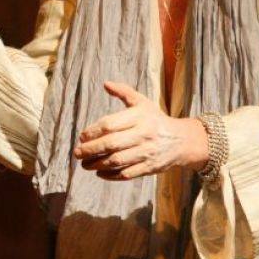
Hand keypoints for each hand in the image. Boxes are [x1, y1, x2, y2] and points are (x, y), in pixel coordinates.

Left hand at [74, 81, 208, 179]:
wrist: (181, 140)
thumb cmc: (155, 119)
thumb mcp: (142, 102)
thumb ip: (123, 92)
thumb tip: (105, 84)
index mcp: (139, 117)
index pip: (110, 124)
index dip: (93, 131)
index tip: (82, 137)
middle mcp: (143, 134)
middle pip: (111, 144)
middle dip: (91, 149)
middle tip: (77, 153)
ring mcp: (146, 152)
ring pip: (117, 160)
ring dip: (97, 164)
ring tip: (84, 164)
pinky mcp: (149, 168)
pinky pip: (126, 174)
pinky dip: (111, 175)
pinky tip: (99, 172)